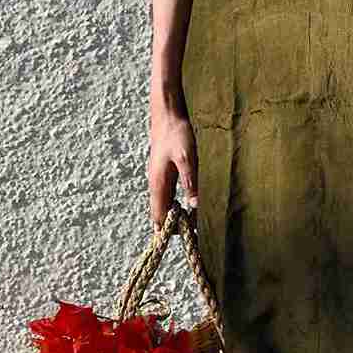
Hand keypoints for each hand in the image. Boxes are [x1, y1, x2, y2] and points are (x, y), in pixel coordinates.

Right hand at [148, 102, 198, 227]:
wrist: (167, 113)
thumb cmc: (177, 133)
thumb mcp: (186, 156)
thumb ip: (190, 180)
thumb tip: (194, 205)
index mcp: (158, 184)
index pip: (159, 217)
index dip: (169, 231)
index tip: (186, 239)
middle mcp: (156, 184)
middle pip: (161, 213)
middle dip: (175, 226)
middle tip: (196, 233)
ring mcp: (159, 178)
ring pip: (165, 204)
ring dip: (177, 215)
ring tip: (195, 222)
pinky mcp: (165, 172)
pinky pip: (168, 195)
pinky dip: (177, 203)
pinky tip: (190, 203)